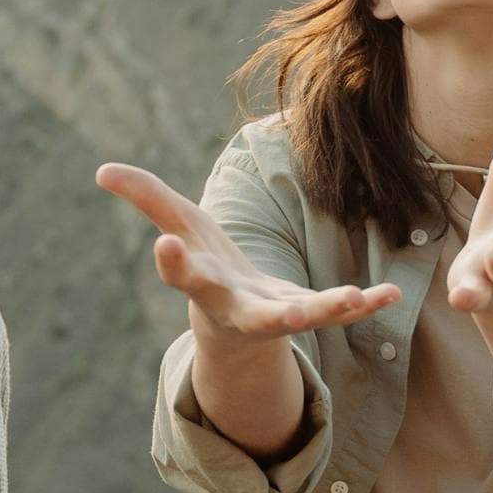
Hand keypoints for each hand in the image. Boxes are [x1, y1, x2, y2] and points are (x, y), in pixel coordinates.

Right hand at [95, 166, 399, 338]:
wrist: (234, 323)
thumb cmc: (203, 263)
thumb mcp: (178, 226)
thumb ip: (145, 197)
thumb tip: (101, 169)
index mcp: (200, 282)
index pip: (182, 272)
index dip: (172, 262)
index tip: (164, 247)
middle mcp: (236, 306)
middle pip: (244, 309)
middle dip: (261, 310)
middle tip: (286, 315)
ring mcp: (275, 314)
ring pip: (301, 318)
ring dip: (325, 309)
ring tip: (350, 298)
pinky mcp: (307, 312)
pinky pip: (338, 311)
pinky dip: (365, 304)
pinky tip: (392, 291)